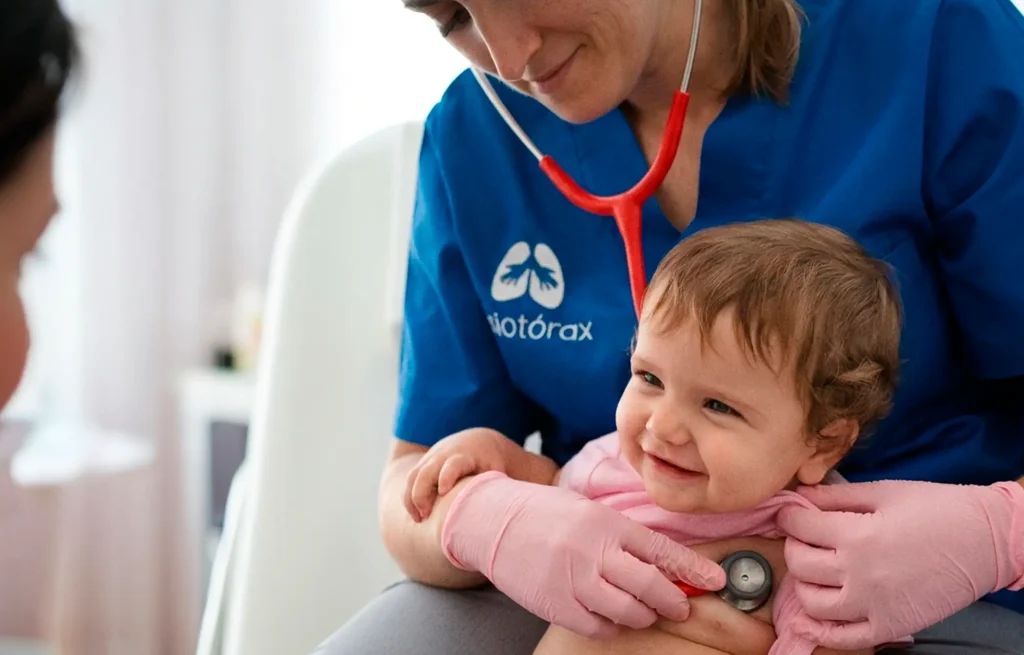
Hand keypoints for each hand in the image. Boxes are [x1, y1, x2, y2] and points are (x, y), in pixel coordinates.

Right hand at [404, 428, 517, 521]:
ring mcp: (431, 458)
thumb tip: (500, 514)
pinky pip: (411, 480)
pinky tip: (417, 516)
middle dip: (421, 494)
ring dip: (411, 499)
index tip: (444, 492)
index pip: (452, 464)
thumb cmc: (490, 462)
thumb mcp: (495, 471)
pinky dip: (410, 498)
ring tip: (419, 519)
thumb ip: (495, 488)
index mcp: (465, 456)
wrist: (478, 441)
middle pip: (425, 472)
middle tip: (425, 516)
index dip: (447, 477)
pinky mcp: (424, 464)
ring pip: (413, 476)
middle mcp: (443, 455)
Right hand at [441, 471, 727, 638]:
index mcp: (606, 522)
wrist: (492, 520)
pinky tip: (612, 616)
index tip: (717, 581)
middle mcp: (593, 550)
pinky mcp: (556, 603)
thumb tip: (665, 561)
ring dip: (644, 615)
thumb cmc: (546, 514)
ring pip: (628, 611)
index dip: (693, 569)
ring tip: (645, 611)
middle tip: (681, 606)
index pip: (661, 549)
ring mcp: (573, 579)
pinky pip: (598, 625)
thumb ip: (623, 534)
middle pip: (650, 585)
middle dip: (674, 601)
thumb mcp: (588, 510)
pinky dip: (613, 625)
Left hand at [778, 479, 1023, 648]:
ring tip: (814, 569)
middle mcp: (860, 574)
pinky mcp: (889, 627)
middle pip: (800, 564)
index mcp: (858, 535)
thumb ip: (837, 496)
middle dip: (794, 545)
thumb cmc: (938, 509)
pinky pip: (842, 638)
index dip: (789, 516)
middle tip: (805, 537)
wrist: (987, 541)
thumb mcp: (884, 492)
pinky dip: (818, 630)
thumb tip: (800, 493)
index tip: (791, 513)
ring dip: (804, 583)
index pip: (801, 527)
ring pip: (812, 602)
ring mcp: (873, 606)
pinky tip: (808, 617)